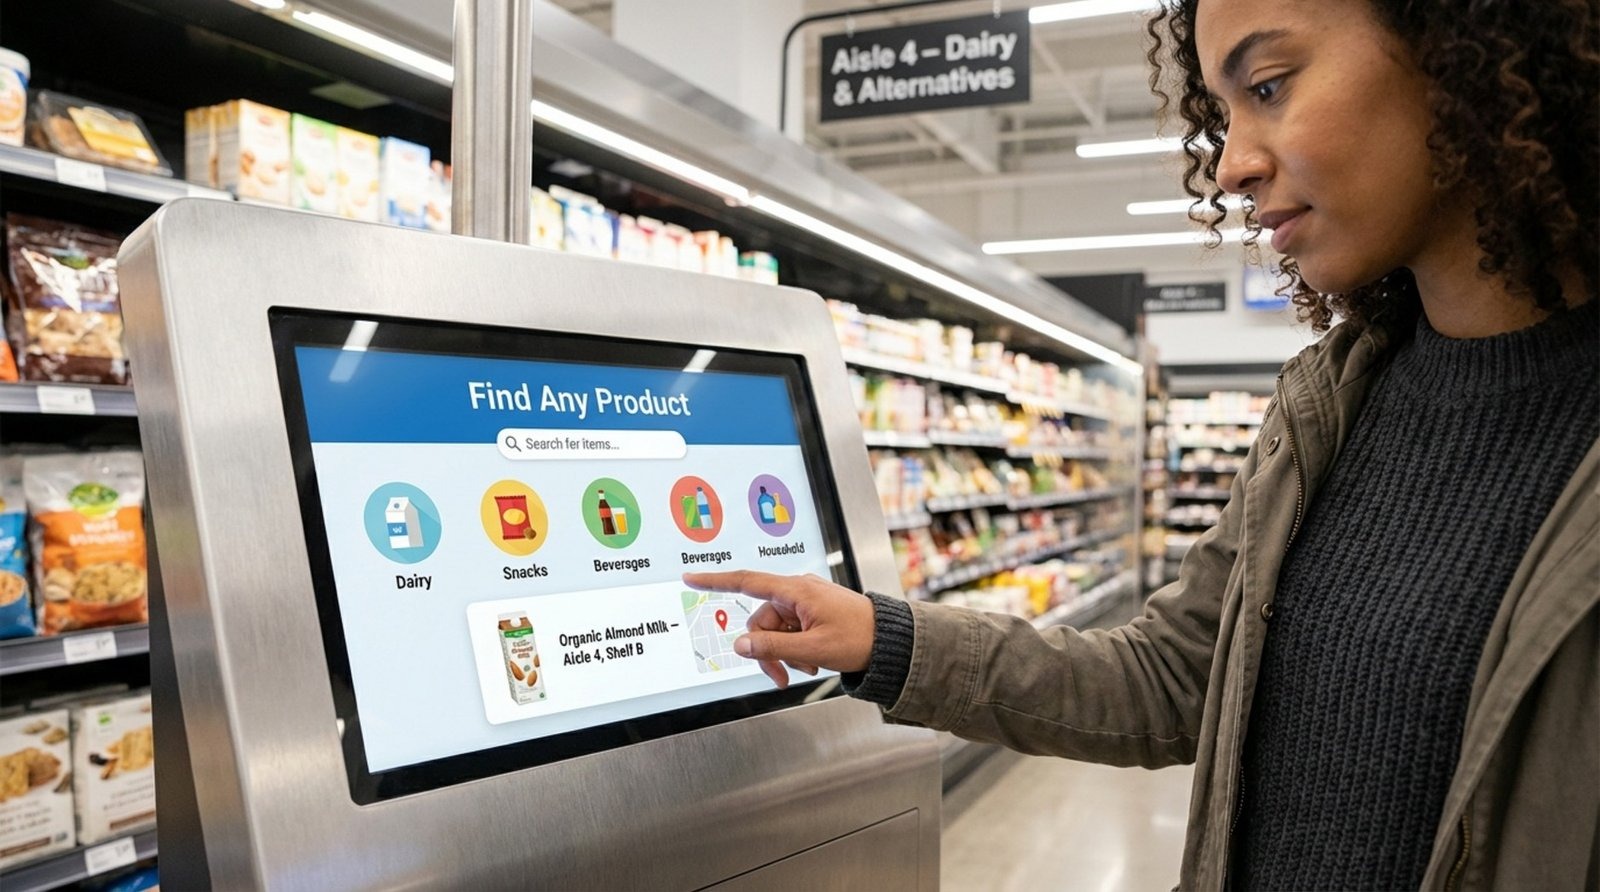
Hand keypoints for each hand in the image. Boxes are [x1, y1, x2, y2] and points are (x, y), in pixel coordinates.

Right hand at [683, 570, 875, 688]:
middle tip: (782, 676)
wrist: (891, 641)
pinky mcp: (813, 613)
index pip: (747, 582)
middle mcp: (798, 591)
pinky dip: (794, 649)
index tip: (691, 577)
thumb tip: (741, 644)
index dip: (716, 581)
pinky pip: (790, 631)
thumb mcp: (812, 649)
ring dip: (784, 653)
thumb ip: (773, 648)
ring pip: (775, 630)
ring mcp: (806, 602)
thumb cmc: (860, 638)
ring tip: (805, 669)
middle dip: (767, 650)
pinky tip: (811, 662)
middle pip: (761, 620)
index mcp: (796, 590)